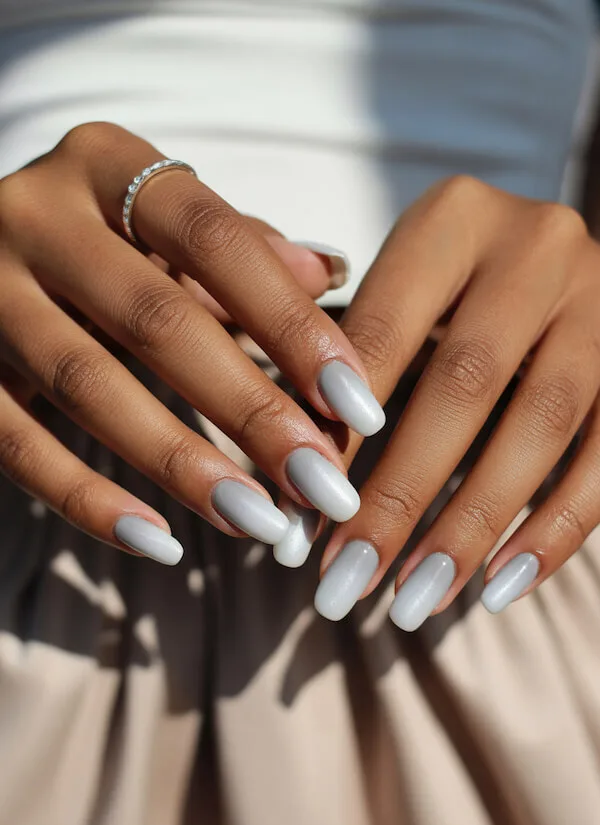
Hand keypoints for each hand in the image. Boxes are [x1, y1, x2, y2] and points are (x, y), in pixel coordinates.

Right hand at [0, 122, 384, 564]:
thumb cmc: (94, 238)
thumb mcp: (160, 220)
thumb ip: (240, 246)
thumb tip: (330, 275)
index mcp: (103, 164)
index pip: (215, 238)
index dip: (291, 323)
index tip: (356, 403)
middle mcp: (35, 214)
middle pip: (157, 320)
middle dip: (250, 409)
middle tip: (322, 481)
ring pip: (88, 386)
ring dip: (181, 464)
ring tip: (260, 521)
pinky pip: (17, 446)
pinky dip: (89, 501)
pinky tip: (162, 543)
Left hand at [301, 177, 599, 626]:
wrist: (547, 261)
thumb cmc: (445, 288)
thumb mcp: (395, 290)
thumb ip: (341, 357)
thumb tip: (293, 485)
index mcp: (453, 218)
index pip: (382, 329)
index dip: (341, 425)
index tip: (301, 516)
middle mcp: (535, 247)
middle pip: (463, 385)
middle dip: (399, 496)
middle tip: (345, 583)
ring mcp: (599, 301)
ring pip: (540, 428)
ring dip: (471, 527)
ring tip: (412, 602)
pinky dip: (553, 531)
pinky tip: (500, 589)